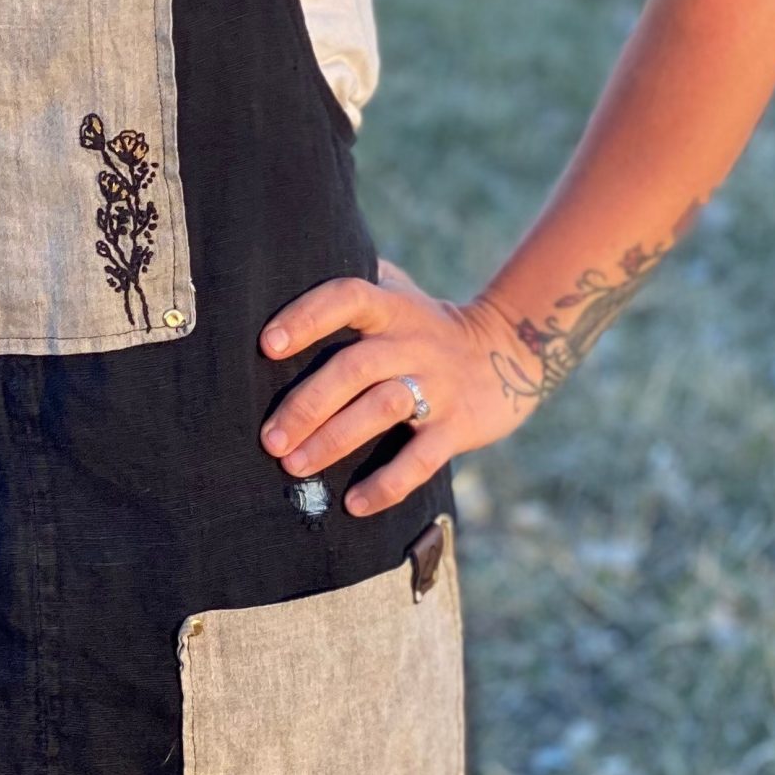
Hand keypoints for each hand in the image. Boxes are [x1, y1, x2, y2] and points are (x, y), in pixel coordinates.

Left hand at [257, 255, 535, 517]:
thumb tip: (283, 271)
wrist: (507, 353)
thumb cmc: (425, 324)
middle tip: (269, 439)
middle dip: (307, 405)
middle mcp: (412, 342)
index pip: (346, 298)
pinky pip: (419, 459)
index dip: (307, 317)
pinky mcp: (458, 427)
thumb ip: (353, 284)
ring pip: (381, 411)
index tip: (267, 345)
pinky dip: (386, 484)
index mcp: (392, 307)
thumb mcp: (397, 292)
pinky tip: (354, 504)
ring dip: (334, 441)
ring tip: (294, 467)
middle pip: (354, 367)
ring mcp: (437, 385)